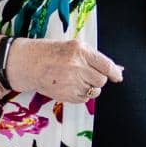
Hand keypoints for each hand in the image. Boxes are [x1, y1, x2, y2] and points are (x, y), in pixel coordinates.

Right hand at [5, 38, 123, 103]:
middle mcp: (77, 66)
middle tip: (85, 73)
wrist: (27, 63)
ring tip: (75, 79)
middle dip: (97, 78)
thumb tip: (117, 69)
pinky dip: (81, 94)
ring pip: (94, 91)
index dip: (114, 73)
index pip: (106, 65)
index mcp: (80, 51)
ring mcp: (71, 82)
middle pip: (101, 80)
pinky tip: (69, 85)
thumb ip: (94, 58)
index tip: (118, 76)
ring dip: (89, 87)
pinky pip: (83, 99)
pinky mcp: (66, 95)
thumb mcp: (73, 47)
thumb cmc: (49, 52)